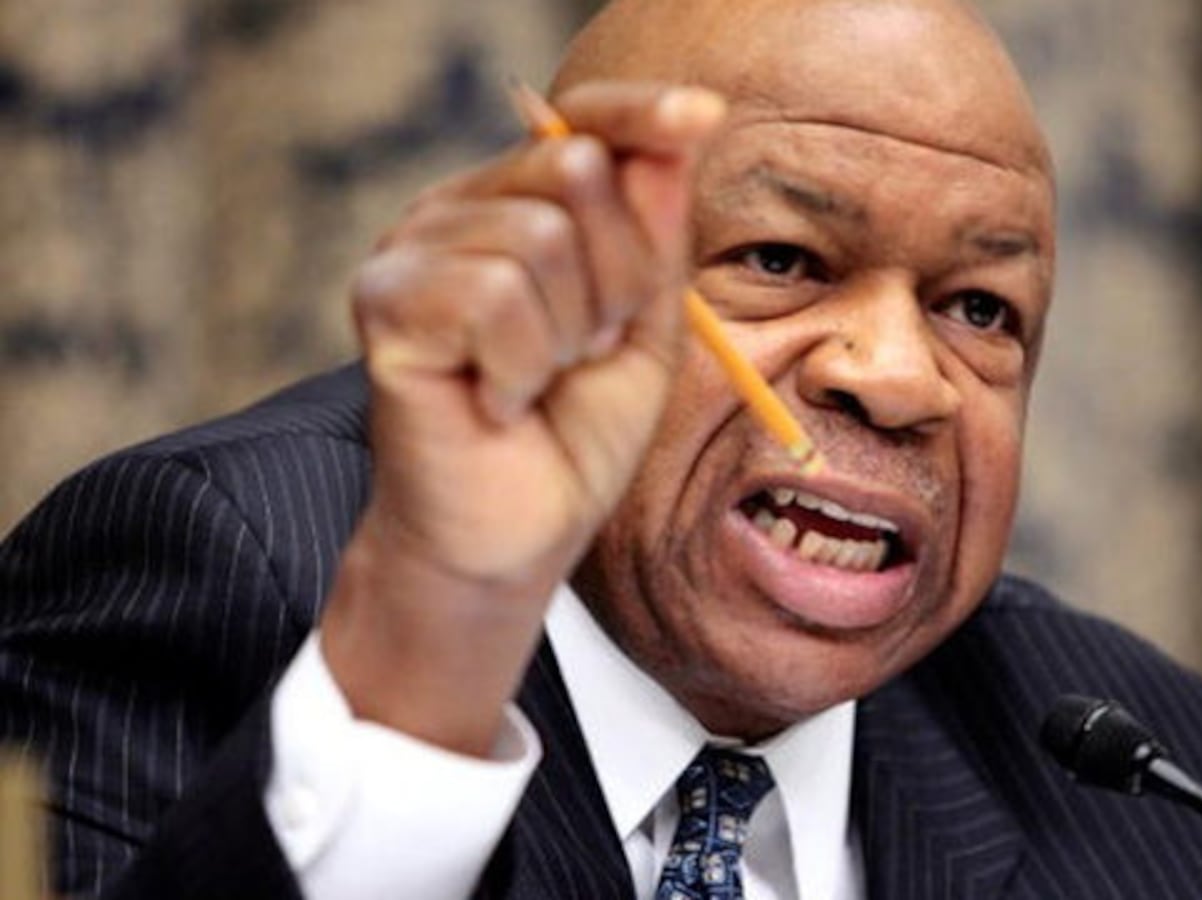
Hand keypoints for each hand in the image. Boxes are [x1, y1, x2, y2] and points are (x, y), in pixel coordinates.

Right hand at [320, 83, 725, 754]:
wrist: (514, 537)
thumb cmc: (572, 437)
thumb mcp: (644, 328)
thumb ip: (653, 237)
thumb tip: (676, 133)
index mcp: (518, 207)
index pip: (580, 124)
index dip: (641, 114)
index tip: (703, 116)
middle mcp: (458, 211)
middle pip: (576, 169)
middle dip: (617, 276)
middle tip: (586, 351)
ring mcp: (412, 250)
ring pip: (537, 237)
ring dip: (566, 335)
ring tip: (537, 383)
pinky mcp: (384, 301)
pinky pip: (493, 294)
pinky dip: (520, 365)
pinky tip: (496, 400)